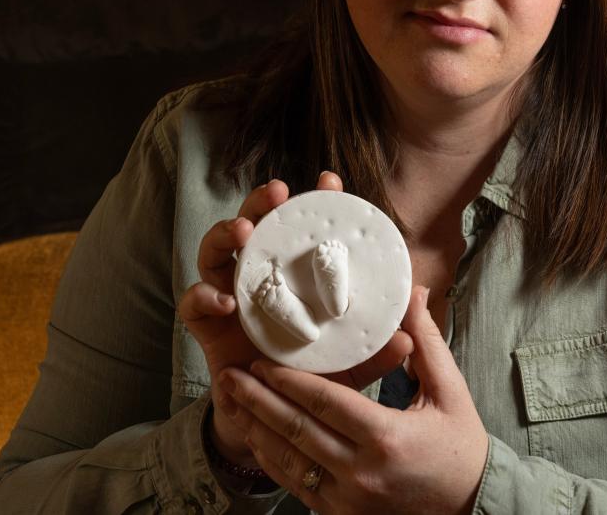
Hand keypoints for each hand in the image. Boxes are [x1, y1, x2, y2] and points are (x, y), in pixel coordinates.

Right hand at [178, 172, 412, 466]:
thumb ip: (379, 346)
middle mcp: (261, 280)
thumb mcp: (354, 363)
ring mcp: (231, 300)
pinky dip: (204, 296)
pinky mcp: (207, 329)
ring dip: (225, 234)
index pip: (302, 231)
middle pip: (254, 227)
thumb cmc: (316, 382)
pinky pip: (193, 305)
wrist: (276, 424)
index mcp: (295, 278)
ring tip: (243, 232)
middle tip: (277, 193)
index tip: (330, 181)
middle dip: (261, 203)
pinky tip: (226, 299)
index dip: (315, 203)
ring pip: (215, 254)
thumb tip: (413, 324)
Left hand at [223, 286, 488, 514]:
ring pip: (288, 461)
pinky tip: (256, 437)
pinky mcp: (342, 514)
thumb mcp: (449, 390)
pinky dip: (272, 460)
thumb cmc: (462, 445)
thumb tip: (416, 292)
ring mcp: (348, 499)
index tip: (261, 360)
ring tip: (231, 402)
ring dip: (256, 429)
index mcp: (386, 437)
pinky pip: (296, 485)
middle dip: (257, 401)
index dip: (288, 381)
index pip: (325, 403)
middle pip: (296, 431)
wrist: (470, 506)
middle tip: (229, 375)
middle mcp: (361, 473)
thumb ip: (425, 341)